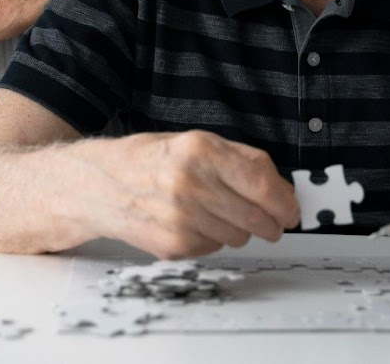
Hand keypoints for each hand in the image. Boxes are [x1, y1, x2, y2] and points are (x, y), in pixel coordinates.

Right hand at [81, 131, 299, 258]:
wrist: (96, 185)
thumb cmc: (148, 160)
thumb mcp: (194, 142)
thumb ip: (241, 160)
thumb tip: (283, 190)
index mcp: (200, 150)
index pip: (263, 185)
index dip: (286, 203)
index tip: (292, 211)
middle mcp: (191, 184)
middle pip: (257, 217)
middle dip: (270, 223)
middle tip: (271, 223)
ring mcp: (181, 219)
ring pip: (239, 237)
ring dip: (237, 229)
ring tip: (212, 212)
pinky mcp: (173, 246)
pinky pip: (214, 248)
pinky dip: (211, 239)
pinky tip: (190, 222)